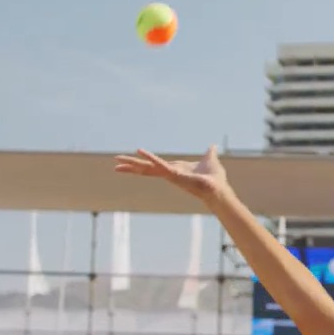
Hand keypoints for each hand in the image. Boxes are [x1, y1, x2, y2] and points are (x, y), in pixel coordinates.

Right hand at [114, 147, 228, 200]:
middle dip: (131, 165)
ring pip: (147, 168)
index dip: (142, 162)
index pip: (154, 166)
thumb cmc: (214, 178)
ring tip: (117, 160)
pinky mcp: (174, 174)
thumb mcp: (210, 160)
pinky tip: (139, 151)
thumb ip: (209, 153)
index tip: (131, 159)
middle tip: (115, 163)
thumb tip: (213, 146)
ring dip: (133, 163)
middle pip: (146, 168)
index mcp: (174, 169)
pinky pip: (159, 164)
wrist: (218, 188)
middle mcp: (169, 172)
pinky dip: (150, 157)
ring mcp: (170, 174)